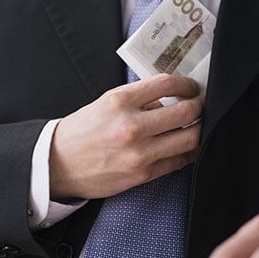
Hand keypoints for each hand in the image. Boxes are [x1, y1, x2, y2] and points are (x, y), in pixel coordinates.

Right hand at [49, 73, 201, 199]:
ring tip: (196, 125)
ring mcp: (139, 152)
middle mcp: (131, 126)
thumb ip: (138, 99)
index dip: (187, 83)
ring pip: (189, 139)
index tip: (191, 86)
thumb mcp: (105, 104)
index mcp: (120, 101)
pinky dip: (187, 152)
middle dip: (199, 106)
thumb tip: (169, 98)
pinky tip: (185, 146)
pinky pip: (178, 161)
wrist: (58, 164)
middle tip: (200, 105)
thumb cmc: (82, 132)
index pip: (167, 83)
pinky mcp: (142, 174)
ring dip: (198, 130)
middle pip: (186, 111)